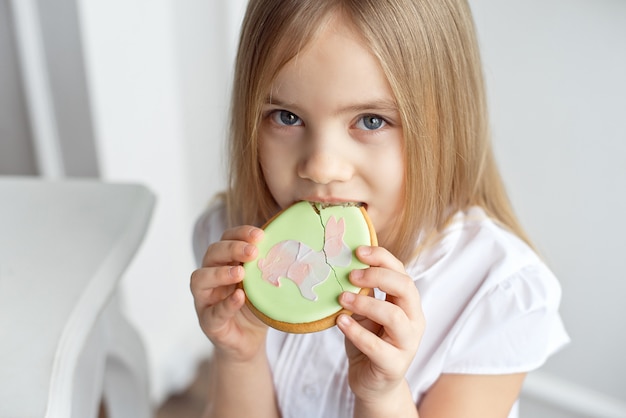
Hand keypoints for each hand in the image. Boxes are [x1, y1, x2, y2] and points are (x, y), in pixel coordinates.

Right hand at [190, 225, 267, 361]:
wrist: (249, 341)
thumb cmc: (256, 307)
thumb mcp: (263, 284)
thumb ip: (268, 268)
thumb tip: (290, 249)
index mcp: (224, 262)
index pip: (226, 239)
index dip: (240, 233)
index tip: (260, 235)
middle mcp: (210, 277)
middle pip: (211, 254)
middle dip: (231, 249)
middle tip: (253, 252)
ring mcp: (205, 300)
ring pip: (200, 279)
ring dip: (220, 273)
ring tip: (240, 272)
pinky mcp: (208, 322)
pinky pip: (213, 312)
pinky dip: (226, 303)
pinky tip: (240, 297)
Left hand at [337, 245, 424, 400]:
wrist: (371, 382)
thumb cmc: (368, 341)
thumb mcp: (365, 312)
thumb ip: (364, 291)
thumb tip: (346, 262)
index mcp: (408, 304)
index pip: (402, 272)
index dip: (382, 258)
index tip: (358, 251)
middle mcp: (414, 321)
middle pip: (405, 288)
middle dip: (377, 276)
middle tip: (351, 275)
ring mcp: (407, 344)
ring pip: (393, 316)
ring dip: (365, 304)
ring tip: (342, 298)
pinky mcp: (394, 365)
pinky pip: (376, 346)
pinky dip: (356, 331)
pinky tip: (340, 322)